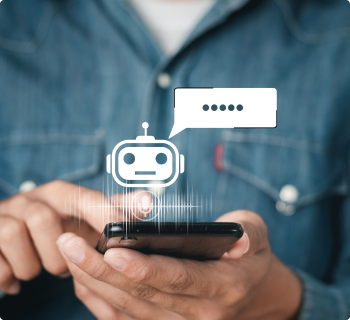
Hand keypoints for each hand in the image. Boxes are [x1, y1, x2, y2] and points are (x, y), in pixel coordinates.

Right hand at [0, 180, 133, 294]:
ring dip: (34, 264)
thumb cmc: (58, 224)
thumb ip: (114, 208)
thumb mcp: (86, 215)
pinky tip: (18, 278)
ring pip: (13, 236)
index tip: (120, 238)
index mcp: (60, 192)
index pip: (84, 198)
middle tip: (66, 265)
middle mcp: (30, 199)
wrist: (12, 229)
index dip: (102, 216)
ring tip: (44, 267)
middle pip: (43, 219)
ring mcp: (3, 216)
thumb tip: (147, 201)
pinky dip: (8, 275)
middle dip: (57, 252)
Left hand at [57, 210, 301, 319]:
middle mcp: (200, 314)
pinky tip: (82, 277)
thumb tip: (237, 238)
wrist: (251, 292)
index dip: (145, 268)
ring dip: (95, 282)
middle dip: (103, 269)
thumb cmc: (249, 257)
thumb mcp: (257, 236)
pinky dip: (99, 299)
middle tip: (71, 243)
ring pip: (128, 309)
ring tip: (70, 254)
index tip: (113, 252)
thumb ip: (248, 233)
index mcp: (224, 287)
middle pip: (143, 294)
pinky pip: (125, 319)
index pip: (179, 279)